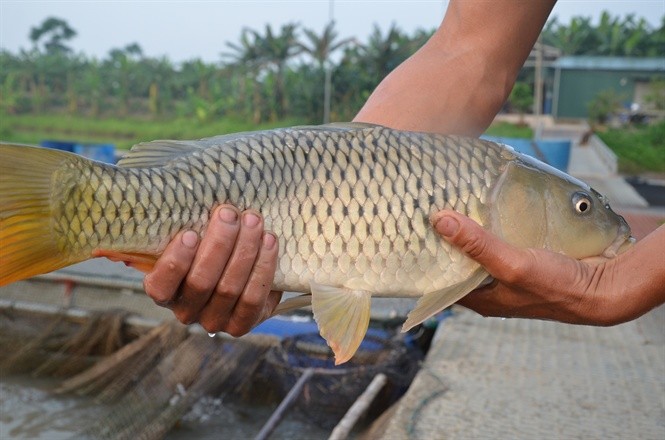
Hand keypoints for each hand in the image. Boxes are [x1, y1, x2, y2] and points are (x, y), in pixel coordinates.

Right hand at [143, 205, 281, 335]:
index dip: (176, 261)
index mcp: (163, 291)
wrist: (239, 268)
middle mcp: (186, 311)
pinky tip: (269, 241)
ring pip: (230, 289)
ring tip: (253, 221)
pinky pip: (254, 299)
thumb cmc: (207, 244)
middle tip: (230, 213)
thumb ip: (186, 225)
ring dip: (245, 250)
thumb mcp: (191, 236)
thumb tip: (190, 193)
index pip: (161, 285)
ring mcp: (215, 321)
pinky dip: (263, 267)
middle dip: (219, 244)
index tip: (190, 233)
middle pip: (202, 282)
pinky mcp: (243, 324)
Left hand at [431, 210, 662, 325]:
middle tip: (426, 211)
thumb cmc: (557, 286)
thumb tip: (440, 221)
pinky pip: (499, 240)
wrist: (605, 287)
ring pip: (479, 249)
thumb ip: (477, 244)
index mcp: (481, 299)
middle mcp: (490, 288)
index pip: (441, 281)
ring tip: (449, 203)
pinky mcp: (524, 258)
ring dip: (468, 230)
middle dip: (444, 240)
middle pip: (458, 262)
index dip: (426, 260)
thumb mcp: (511, 265)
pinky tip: (484, 205)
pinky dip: (491, 226)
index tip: (411, 235)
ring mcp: (507, 273)